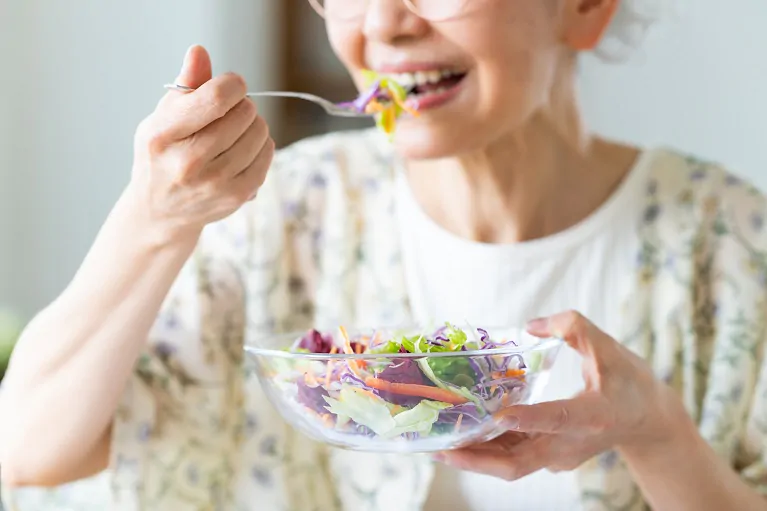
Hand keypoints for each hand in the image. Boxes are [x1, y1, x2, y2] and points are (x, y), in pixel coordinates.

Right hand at [127, 45, 273, 242]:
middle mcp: (188, 162)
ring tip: (236, 131)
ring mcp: (214, 183)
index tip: (230, 87)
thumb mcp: (163, 116)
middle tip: (229, 113)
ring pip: (260, 132)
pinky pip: (267, 154)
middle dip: (242, 105)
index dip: (233, 84)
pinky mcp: (236, 196)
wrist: (160, 210)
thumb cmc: (163, 154)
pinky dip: (262, 145)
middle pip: (244, 113)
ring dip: (253, 124)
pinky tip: (244, 148)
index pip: (217, 97)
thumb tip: (199, 51)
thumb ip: (186, 84)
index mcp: (163, 135)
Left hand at [435, 311, 693, 480]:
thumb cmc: (630, 382)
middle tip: (441, 447)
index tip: (498, 416)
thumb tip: (530, 324)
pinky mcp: (549, 456)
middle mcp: (571, 444)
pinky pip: (512, 457)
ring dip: (473, 457)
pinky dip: (485, 450)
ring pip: (510, 465)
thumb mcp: (610, 347)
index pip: (556, 419)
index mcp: (592, 416)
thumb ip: (573, 327)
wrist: (648, 421)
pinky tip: (457, 436)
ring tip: (435, 444)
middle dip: (478, 459)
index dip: (528, 419)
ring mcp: (559, 455)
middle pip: (519, 462)